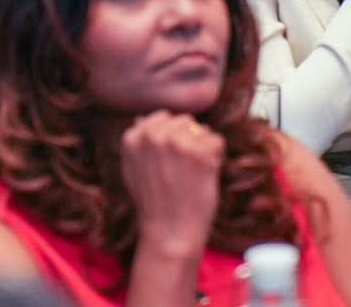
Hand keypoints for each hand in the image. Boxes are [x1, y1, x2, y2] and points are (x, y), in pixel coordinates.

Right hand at [120, 111, 222, 255]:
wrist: (169, 233)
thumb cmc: (154, 205)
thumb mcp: (132, 170)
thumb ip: (138, 144)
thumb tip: (141, 119)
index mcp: (133, 137)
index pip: (163, 118)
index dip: (172, 140)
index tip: (170, 163)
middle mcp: (152, 135)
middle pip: (184, 121)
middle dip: (189, 140)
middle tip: (183, 170)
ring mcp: (176, 142)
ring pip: (202, 130)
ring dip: (203, 149)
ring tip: (193, 174)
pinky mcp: (199, 152)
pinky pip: (217, 141)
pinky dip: (217, 158)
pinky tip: (204, 176)